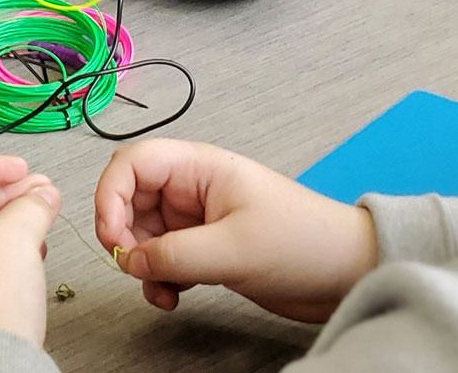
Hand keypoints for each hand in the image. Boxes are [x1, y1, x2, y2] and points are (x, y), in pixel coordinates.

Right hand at [95, 140, 376, 322]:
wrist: (346, 273)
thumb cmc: (306, 241)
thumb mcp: (234, 248)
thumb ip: (174, 255)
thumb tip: (129, 261)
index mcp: (201, 167)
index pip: (134, 162)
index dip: (111, 195)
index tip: (111, 236)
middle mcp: (195, 188)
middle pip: (132, 197)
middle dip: (122, 232)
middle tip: (131, 263)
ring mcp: (199, 219)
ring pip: (144, 232)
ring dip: (141, 261)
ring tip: (160, 286)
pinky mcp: (207, 248)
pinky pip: (164, 258)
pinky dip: (158, 277)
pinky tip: (172, 295)